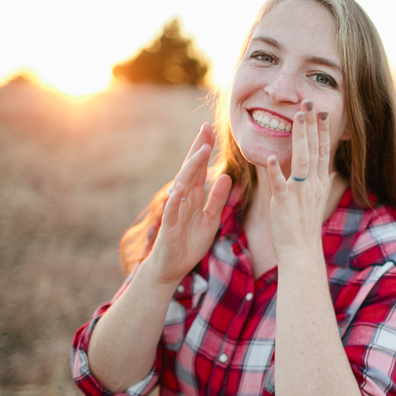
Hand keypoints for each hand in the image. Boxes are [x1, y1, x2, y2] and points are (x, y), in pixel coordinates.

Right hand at [144, 123, 231, 285]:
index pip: (200, 169)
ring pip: (183, 184)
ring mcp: (175, 211)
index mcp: (194, 197)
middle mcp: (183, 199)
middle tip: (207, 128)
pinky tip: (181, 186)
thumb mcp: (210, 219)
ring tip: (202, 150)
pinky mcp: (169, 226)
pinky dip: (176, 198)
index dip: (206, 151)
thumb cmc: (189, 244)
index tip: (214, 131)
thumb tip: (226, 177)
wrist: (171, 268)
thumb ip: (217, 199)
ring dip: (192, 167)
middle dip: (199, 149)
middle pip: (191, 169)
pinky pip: (172, 210)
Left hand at [264, 100, 334, 264]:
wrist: (301, 251)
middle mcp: (312, 184)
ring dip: (300, 137)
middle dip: (312, 124)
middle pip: (314, 149)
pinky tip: (272, 157)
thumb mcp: (318, 201)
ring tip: (298, 117)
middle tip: (310, 101)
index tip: (322, 110)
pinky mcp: (284, 203)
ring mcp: (299, 193)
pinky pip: (280, 184)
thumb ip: (325, 182)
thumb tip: (333, 170)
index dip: (322, 130)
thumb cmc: (306, 226)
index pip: (323, 150)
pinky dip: (276, 171)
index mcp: (319, 182)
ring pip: (301, 160)